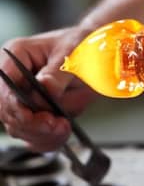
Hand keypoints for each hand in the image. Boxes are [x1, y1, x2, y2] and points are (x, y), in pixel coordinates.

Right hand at [0, 25, 96, 151]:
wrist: (94, 56)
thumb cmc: (80, 46)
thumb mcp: (73, 54)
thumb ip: (58, 73)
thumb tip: (45, 87)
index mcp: (16, 56)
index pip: (3, 85)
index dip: (14, 105)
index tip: (35, 116)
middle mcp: (14, 78)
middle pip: (7, 111)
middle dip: (31, 124)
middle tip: (57, 125)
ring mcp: (23, 98)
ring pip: (18, 127)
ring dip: (41, 134)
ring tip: (64, 127)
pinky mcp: (35, 114)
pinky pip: (34, 135)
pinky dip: (48, 139)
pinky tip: (62, 132)